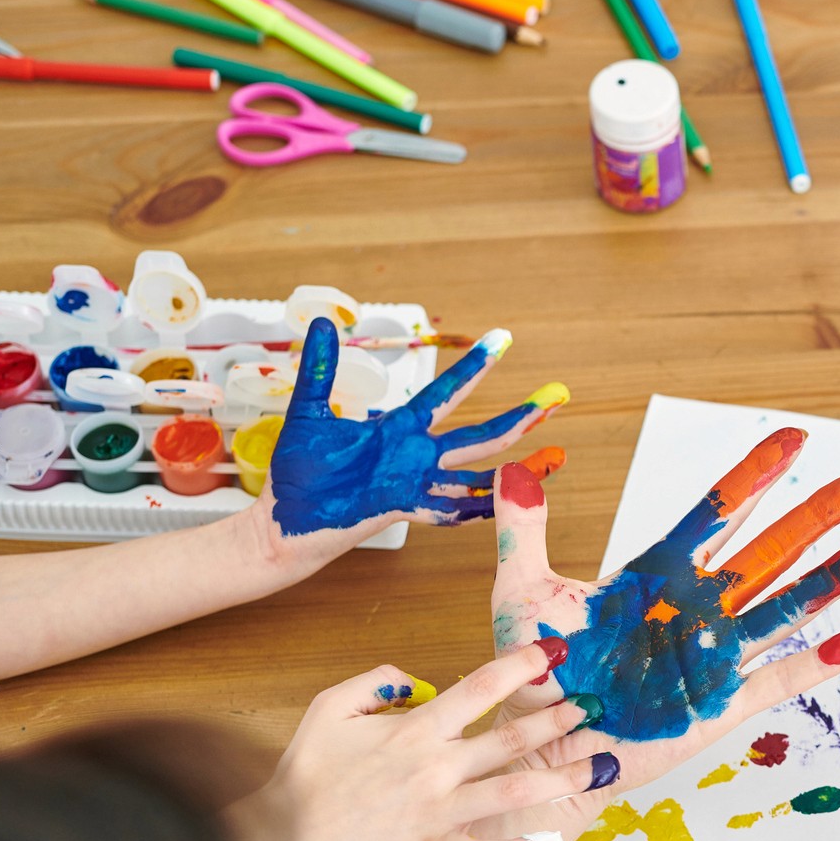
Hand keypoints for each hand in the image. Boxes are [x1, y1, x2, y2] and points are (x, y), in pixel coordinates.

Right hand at [236, 641, 619, 840]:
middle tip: (591, 710)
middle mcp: (434, 768)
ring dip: (560, 780)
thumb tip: (418, 679)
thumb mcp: (328, 708)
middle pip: (511, 740)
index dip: (521, 666)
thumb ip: (375, 682)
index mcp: (414, 730)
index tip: (555, 653)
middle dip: (558, 722)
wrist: (279, 839)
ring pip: (512, 793)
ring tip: (597, 768)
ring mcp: (436, 813)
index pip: (479, 688)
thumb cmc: (304, 774)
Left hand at [260, 317, 567, 551]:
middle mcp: (416, 456)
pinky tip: (508, 502)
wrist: (282, 520)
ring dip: (517, 465)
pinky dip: (480, 507)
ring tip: (556, 456)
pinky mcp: (401, 508)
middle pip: (481, 434)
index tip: (502, 339)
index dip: (476, 365)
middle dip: (521, 417)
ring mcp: (413, 483)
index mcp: (400, 429)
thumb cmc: (299, 472)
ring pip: (478, 474)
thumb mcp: (310, 411)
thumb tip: (320, 320)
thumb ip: (322, 370)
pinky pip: (450, 509)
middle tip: (557, 396)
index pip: (448, 392)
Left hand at [488, 429, 839, 818]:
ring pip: (784, 609)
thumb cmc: (532, 676)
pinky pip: (776, 680)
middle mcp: (696, 610)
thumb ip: (526, 531)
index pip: (716, 514)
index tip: (793, 439)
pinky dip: (815, 663)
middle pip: (767, 553)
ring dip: (829, 581)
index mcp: (657, 576)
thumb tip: (516, 466)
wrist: (535, 750)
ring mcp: (713, 658)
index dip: (755, 477)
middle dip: (812, 519)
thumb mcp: (523, 594)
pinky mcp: (718, 707)